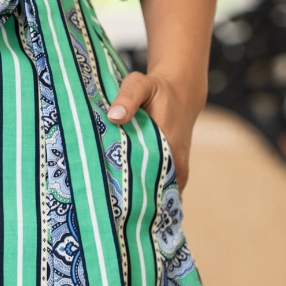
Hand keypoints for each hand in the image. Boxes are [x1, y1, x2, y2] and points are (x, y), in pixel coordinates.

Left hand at [106, 71, 200, 189]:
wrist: (182, 93)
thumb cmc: (157, 89)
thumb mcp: (141, 85)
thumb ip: (128, 97)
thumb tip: (114, 117)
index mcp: (169, 145)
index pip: (147, 176)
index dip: (126, 187)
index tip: (106, 193)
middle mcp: (178, 162)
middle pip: (151, 189)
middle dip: (129, 195)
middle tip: (103, 199)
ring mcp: (179, 169)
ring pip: (157, 191)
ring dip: (138, 195)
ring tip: (112, 200)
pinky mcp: (178, 170)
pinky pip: (162, 187)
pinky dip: (147, 190)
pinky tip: (126, 195)